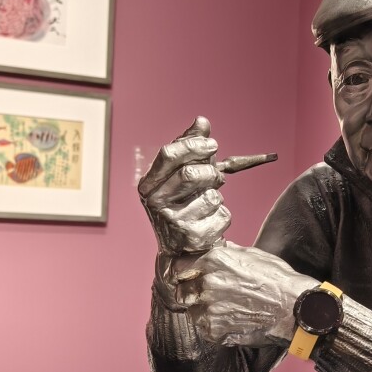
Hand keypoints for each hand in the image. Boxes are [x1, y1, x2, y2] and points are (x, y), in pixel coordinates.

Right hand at [138, 117, 230, 256]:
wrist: (182, 251)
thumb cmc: (184, 203)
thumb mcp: (182, 174)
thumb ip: (191, 147)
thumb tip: (201, 121)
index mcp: (148, 184)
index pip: (169, 154)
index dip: (194, 145)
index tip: (213, 144)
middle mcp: (155, 203)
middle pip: (191, 174)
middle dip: (212, 173)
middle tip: (218, 178)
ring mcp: (172, 222)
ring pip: (212, 197)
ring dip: (218, 197)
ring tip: (210, 204)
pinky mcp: (192, 239)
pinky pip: (223, 216)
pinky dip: (223, 216)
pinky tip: (211, 223)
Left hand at [173, 243, 316, 346]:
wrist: (294, 308)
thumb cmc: (278, 279)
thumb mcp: (252, 255)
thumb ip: (227, 252)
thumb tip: (215, 249)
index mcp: (213, 261)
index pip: (178, 266)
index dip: (183, 272)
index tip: (188, 277)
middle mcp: (206, 284)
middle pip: (181, 291)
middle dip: (191, 293)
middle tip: (207, 296)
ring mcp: (208, 309)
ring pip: (191, 312)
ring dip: (202, 311)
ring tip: (223, 311)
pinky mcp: (214, 331)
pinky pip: (204, 329)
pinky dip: (213, 327)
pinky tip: (231, 322)